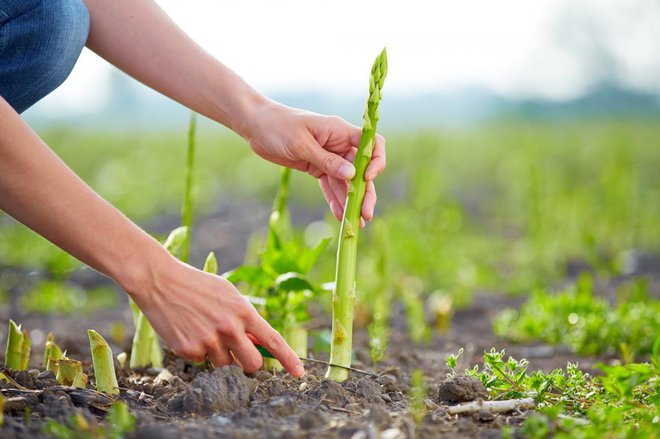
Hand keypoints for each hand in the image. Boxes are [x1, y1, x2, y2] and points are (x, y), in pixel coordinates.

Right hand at [128, 249, 304, 376]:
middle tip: (239, 354)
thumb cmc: (198, 286)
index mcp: (243, 311)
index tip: (299, 372)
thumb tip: (257, 342)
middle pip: (251, 364)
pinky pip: (202, 361)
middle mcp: (229, 328)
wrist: (161, 281)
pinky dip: (198, 351)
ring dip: (219, 354)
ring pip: (225, 364)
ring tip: (204, 330)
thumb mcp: (228, 295)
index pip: (272, 340)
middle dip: (249, 363)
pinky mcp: (189, 350)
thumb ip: (244, 318)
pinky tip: (189, 331)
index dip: (288, 359)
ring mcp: (208, 341)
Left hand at [245, 101, 385, 223]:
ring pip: (346, 182)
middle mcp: (338, 145)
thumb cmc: (278, 127)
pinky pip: (330, 186)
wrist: (256, 126)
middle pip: (361, 169)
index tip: (367, 178)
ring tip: (355, 223)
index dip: (375, 161)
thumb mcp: (301, 144)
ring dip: (351, 201)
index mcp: (340, 131)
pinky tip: (339, 216)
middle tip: (365, 215)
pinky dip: (334, 200)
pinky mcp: (316, 167)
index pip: (371, 143)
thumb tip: (352, 175)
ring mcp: (328, 157)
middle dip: (365, 192)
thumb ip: (327, 161)